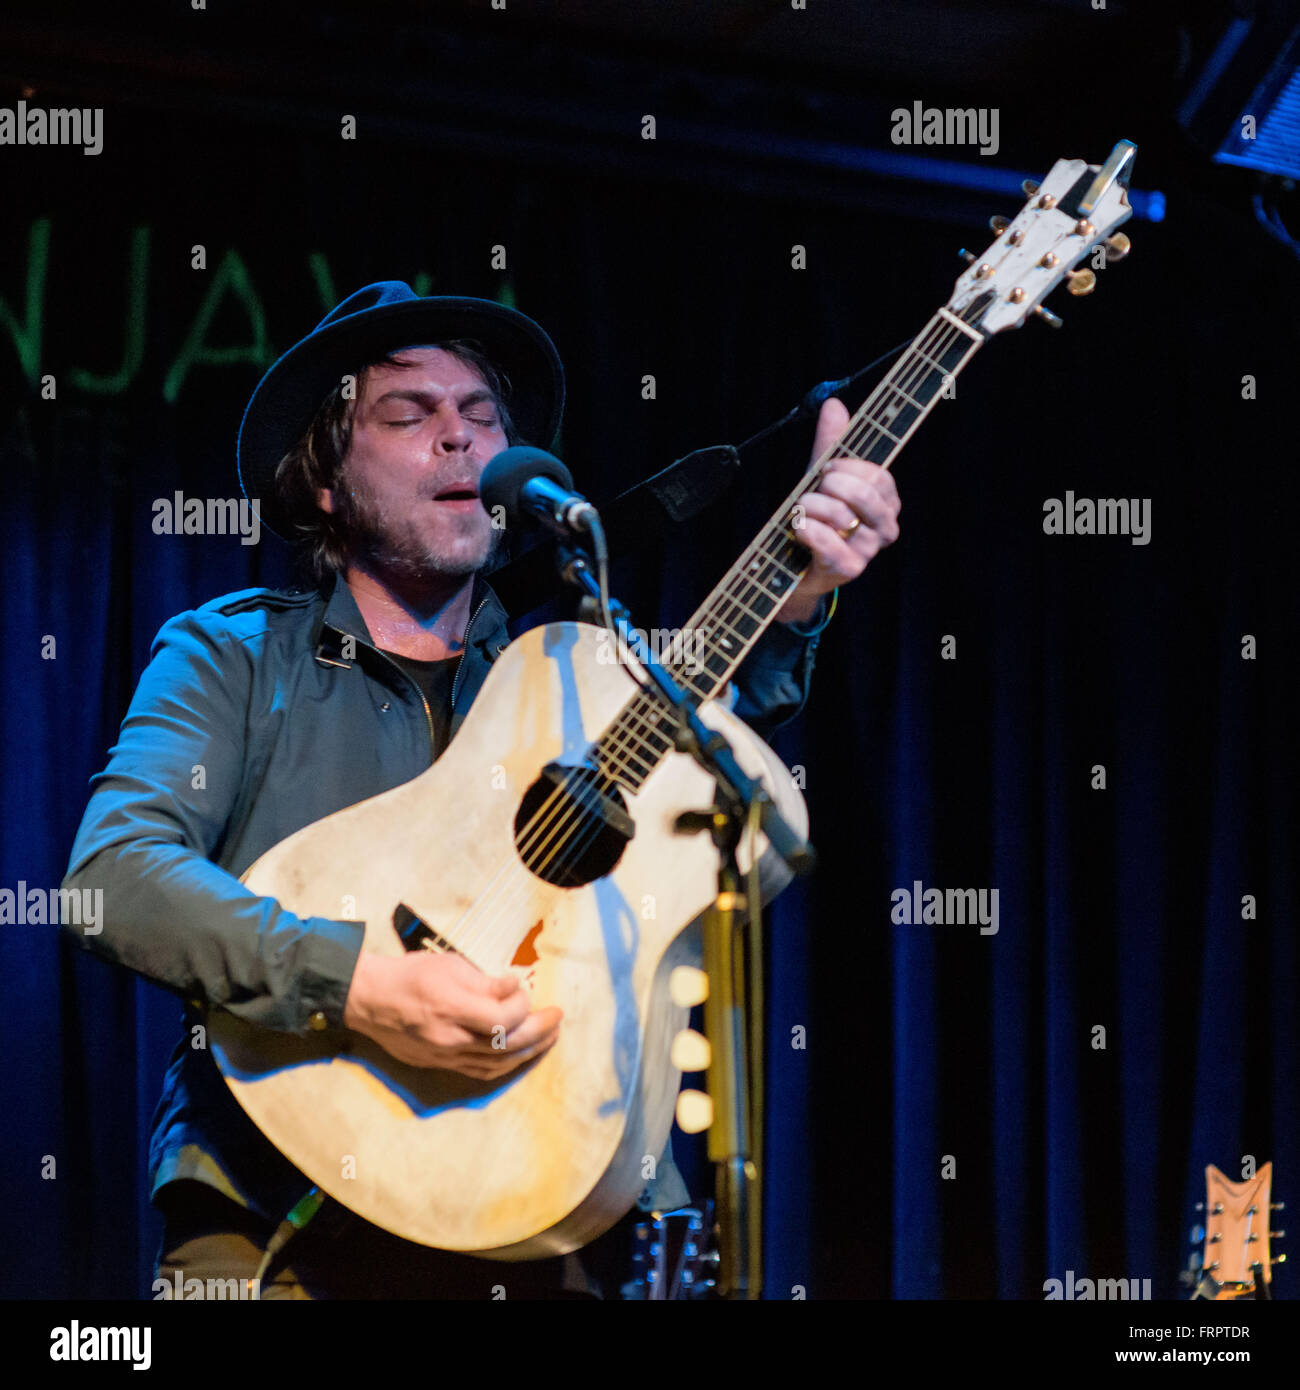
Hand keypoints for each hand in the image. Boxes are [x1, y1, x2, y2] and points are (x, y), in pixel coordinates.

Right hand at [342, 950, 561, 1078]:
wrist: (371, 1000)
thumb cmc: (412, 975)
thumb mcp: (450, 965)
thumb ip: (485, 982)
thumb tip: (516, 988)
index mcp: (452, 1008)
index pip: (502, 1019)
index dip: (522, 1006)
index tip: (523, 989)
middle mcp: (450, 1038)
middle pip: (507, 1045)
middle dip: (540, 1031)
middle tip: (558, 1017)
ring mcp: (445, 1056)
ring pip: (497, 1064)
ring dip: (529, 1051)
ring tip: (548, 1036)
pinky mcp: (440, 1065)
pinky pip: (481, 1071)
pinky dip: (505, 1064)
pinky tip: (520, 1053)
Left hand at [776, 396, 900, 624]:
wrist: (792, 565)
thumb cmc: (815, 518)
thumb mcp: (821, 478)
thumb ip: (831, 443)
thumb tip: (835, 404)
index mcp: (886, 503)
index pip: (880, 476)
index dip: (850, 467)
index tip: (827, 468)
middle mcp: (884, 528)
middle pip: (865, 494)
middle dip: (829, 486)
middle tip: (812, 492)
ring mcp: (869, 551)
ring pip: (841, 515)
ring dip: (810, 507)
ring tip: (801, 513)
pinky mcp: (848, 569)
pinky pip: (828, 542)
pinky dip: (807, 530)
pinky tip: (799, 529)